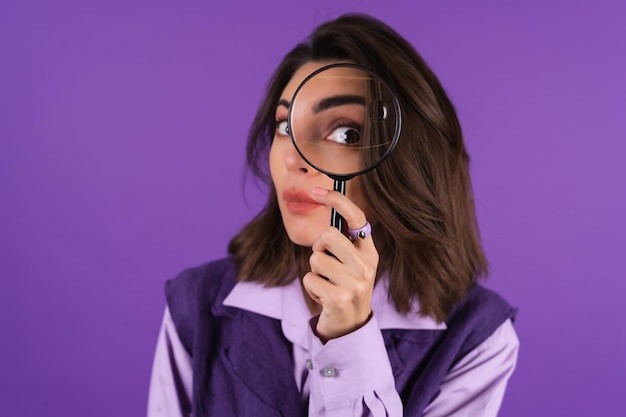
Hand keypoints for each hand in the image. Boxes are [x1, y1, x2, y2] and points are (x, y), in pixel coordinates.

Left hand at [302, 187, 378, 341]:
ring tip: (326, 282)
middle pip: (329, 235)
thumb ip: (342, 240)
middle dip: (319, 247)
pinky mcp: (339, 298)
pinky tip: (323, 296)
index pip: (357, 218)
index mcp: (369, 251)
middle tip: (324, 261)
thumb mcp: (351, 262)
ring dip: (314, 271)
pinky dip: (310, 287)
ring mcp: (355, 283)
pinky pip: (309, 278)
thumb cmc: (344, 285)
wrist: (350, 325)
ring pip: (316, 259)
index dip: (338, 201)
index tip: (317, 191)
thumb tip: (324, 201)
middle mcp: (366, 265)